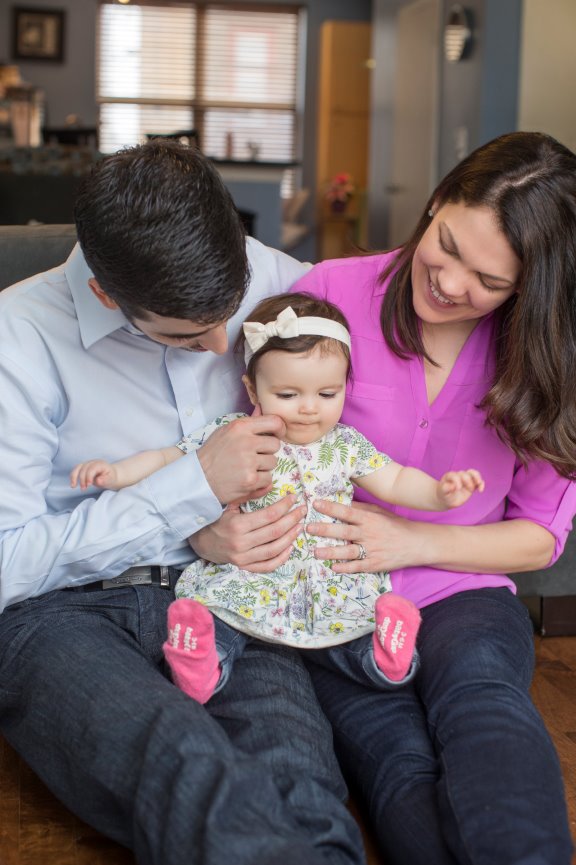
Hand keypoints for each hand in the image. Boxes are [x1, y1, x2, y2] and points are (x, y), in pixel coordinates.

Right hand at [70, 459, 118, 489]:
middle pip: (84, 468)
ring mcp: (87, 464)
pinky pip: (76, 470)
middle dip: (82, 479)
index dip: (89, 476)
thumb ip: (105, 480)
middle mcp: (93, 462)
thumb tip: (98, 480)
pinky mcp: (83, 467)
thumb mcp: (111, 479)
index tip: (89, 485)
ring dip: (74, 477)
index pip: (92, 468)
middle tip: (84, 489)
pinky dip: (73, 477)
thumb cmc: (110, 477)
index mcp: (100, 464)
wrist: (110, 475)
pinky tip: (73, 485)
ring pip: (77, 468)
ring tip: (73, 486)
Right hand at [189, 495, 305, 571]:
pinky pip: (267, 565)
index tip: (293, 498)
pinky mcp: (244, 566)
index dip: (284, 506)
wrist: (199, 542)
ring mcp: (243, 558)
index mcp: (237, 525)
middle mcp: (241, 543)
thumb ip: (247, 496)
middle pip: (275, 531)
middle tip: (302, 510)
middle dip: (292, 519)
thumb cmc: (215, 520)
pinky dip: (281, 558)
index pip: (269, 515)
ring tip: (299, 526)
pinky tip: (290, 546)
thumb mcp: (228, 505)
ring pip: (274, 549)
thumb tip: (270, 486)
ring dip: (291, 537)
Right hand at [196, 414, 284, 503]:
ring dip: (264, 467)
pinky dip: (260, 481)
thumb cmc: (212, 454)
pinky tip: (247, 479)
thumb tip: (261, 408)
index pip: (274, 421)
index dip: (280, 429)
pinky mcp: (250, 480)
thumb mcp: (226, 431)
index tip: (276, 435)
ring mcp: (248, 462)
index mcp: (240, 427)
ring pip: (273, 462)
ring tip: (247, 468)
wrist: (198, 478)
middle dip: (268, 451)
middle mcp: (246, 442)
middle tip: (254, 456)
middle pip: (275, 444)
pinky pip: (268, 479)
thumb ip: (247, 422)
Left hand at [307, 499, 432, 573]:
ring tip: (315, 551)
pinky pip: (357, 566)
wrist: (416, 544)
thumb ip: (360, 509)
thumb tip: (342, 503)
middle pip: (344, 531)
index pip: (347, 511)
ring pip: (348, 551)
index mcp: (369, 519)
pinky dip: (345, 568)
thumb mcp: (379, 512)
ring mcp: (372, 550)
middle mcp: (369, 534)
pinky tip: (333, 567)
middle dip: (325, 529)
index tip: (315, 503)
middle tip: (308, 528)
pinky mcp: (375, 564)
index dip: (331, 507)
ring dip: (331, 551)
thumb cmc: (395, 525)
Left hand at [438, 469, 484, 507]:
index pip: (455, 475)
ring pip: (473, 473)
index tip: (458, 489)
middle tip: (469, 490)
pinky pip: (478, 481)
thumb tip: (453, 486)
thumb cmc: (443, 494)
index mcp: (450, 476)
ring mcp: (465, 480)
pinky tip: (480, 490)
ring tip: (479, 484)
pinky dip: (481, 484)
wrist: (446, 498)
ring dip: (477, 477)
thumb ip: (446, 488)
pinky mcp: (471, 485)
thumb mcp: (442, 492)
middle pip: (465, 473)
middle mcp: (458, 476)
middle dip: (468, 481)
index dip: (457, 481)